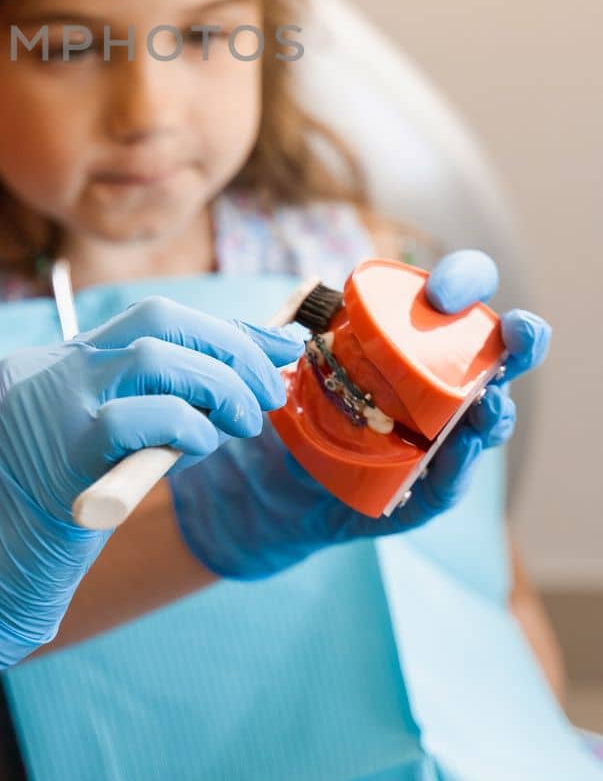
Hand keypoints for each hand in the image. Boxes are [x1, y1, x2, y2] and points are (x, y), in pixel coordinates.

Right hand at [0, 298, 301, 745]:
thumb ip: (144, 416)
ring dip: (219, 385)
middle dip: (231, 346)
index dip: (224, 333)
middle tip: (270, 390)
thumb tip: (236, 387)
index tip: (279, 349)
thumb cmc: (36, 535)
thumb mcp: (92, 457)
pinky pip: (138, 415)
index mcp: (49, 364)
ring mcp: (45, 401)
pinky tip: (202, 448)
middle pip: (158, 319)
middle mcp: (43, 368)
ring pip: (155, 354)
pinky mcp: (56, 448)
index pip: (151, 322)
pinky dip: (186, 425)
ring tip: (244, 423)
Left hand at [169, 251, 550, 579]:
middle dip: (517, 343)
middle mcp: (437, 391)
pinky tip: (462, 446)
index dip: (464, 284)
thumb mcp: (284, 358)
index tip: (443, 292)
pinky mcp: (417, 497)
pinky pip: (445, 484)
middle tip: (521, 333)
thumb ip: (292, 328)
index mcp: (413, 345)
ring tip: (490, 403)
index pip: (455, 303)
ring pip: (481, 426)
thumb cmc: (286, 407)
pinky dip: (456, 466)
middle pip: (493, 361)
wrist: (260, 485)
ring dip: (492, 413)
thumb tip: (307, 298)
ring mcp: (434, 443)